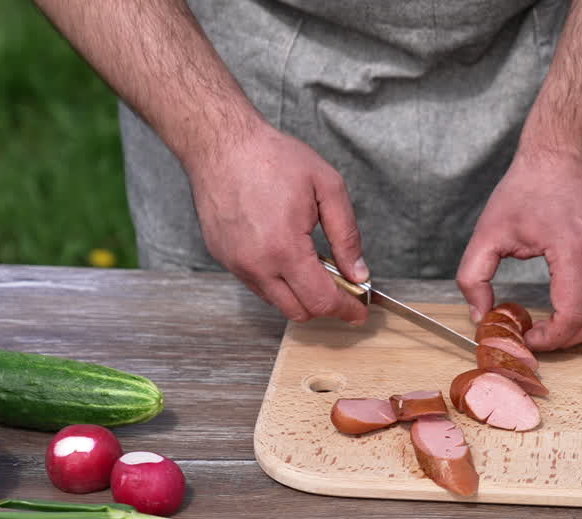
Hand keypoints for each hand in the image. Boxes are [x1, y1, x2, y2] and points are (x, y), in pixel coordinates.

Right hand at [186, 121, 369, 324]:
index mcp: (284, 248)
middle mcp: (256, 264)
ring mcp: (236, 264)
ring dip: (300, 293)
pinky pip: (256, 284)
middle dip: (325, 305)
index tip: (359, 312)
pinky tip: (287, 254)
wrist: (221, 143)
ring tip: (314, 264)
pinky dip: (277, 280)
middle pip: (299, 311)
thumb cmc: (273, 158)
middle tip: (343, 287)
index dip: (346, 310)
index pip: (321, 301)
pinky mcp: (223, 257)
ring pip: (276, 301)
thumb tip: (358, 273)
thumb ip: (346, 236)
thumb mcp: (327, 188)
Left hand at [456, 149, 581, 350]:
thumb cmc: (525, 190)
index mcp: (571, 248)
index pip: (573, 314)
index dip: (551, 338)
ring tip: (567, 330)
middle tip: (543, 336)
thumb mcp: (487, 231)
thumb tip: (481, 315)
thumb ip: (474, 276)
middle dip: (568, 340)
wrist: (563, 155)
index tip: (530, 337)